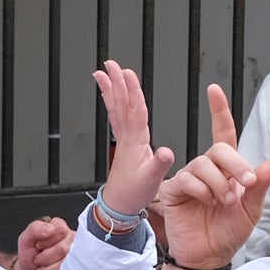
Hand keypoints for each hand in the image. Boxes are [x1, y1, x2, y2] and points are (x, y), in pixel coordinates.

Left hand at [13, 216, 73, 269]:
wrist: (28, 269)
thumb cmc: (29, 251)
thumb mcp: (26, 238)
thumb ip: (35, 228)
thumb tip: (50, 228)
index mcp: (60, 227)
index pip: (61, 230)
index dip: (46, 241)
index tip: (38, 244)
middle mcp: (71, 239)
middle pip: (62, 249)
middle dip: (44, 256)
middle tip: (38, 256)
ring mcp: (74, 254)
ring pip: (64, 263)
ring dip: (46, 267)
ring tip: (41, 263)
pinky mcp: (74, 268)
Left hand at [92, 61, 175, 218]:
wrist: (119, 205)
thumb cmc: (134, 193)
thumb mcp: (152, 180)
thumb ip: (160, 164)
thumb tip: (166, 151)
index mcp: (135, 141)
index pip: (135, 110)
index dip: (133, 91)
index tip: (128, 73)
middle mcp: (127, 137)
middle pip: (121, 103)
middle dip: (116, 82)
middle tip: (110, 64)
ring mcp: (123, 139)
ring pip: (116, 108)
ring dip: (110, 89)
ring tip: (102, 72)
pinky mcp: (123, 143)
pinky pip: (116, 117)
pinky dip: (113, 103)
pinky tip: (109, 95)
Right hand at [151, 84, 269, 269]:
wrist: (209, 256)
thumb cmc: (229, 232)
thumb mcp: (252, 209)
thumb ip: (261, 184)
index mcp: (226, 170)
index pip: (222, 134)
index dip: (218, 111)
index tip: (213, 90)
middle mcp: (207, 171)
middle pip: (218, 149)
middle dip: (235, 164)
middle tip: (245, 185)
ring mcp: (189, 180)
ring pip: (203, 164)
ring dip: (219, 183)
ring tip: (224, 202)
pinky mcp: (173, 191)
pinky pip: (187, 179)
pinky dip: (201, 190)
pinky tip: (205, 202)